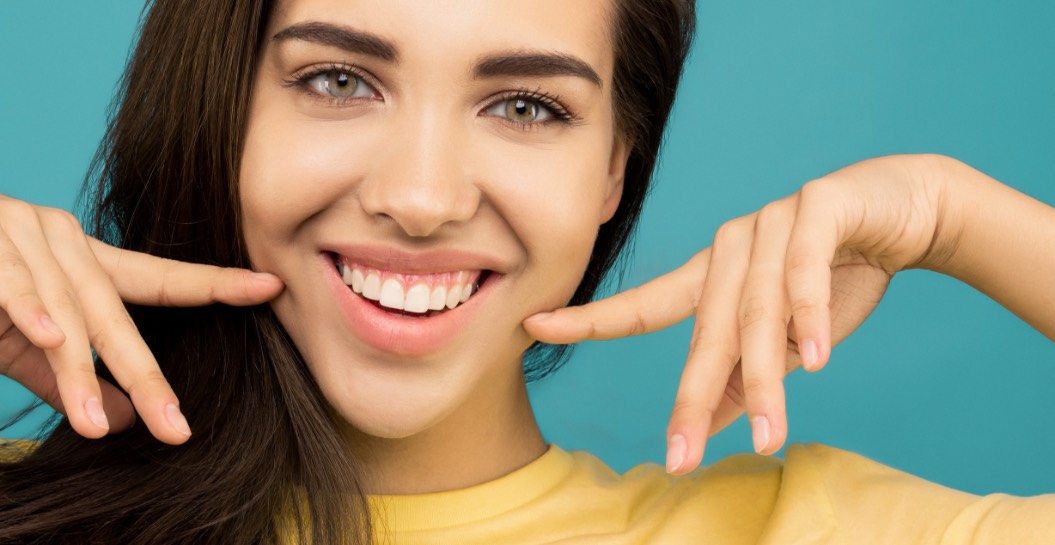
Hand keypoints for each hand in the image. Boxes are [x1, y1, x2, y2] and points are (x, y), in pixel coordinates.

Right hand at [0, 195, 283, 443]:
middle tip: (174, 428)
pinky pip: (12, 283)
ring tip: (93, 423)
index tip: (270, 288)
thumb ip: (72, 381)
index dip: (214, 285)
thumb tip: (121, 422)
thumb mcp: (26, 344)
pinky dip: (27, 308)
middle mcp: (66, 243)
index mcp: (86, 262)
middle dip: (146, 377)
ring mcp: (24, 238)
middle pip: (118, 317)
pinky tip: (50, 336)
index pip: (159, 280)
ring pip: (65, 313)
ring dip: (79, 370)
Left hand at [525, 154, 957, 473]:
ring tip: (771, 434)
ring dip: (765, 377)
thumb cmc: (838, 272)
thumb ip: (746, 375)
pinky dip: (811, 314)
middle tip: (682, 455)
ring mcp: (771, 223)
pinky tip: (815, 358)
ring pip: (757, 310)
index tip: (535, 328)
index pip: (645, 305)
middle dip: (695, 398)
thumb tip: (709, 426)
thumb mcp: (788, 338)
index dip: (591, 320)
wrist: (907, 208)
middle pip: (706, 330)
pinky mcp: (819, 207)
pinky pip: (805, 268)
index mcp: (712, 276)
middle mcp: (730, 246)